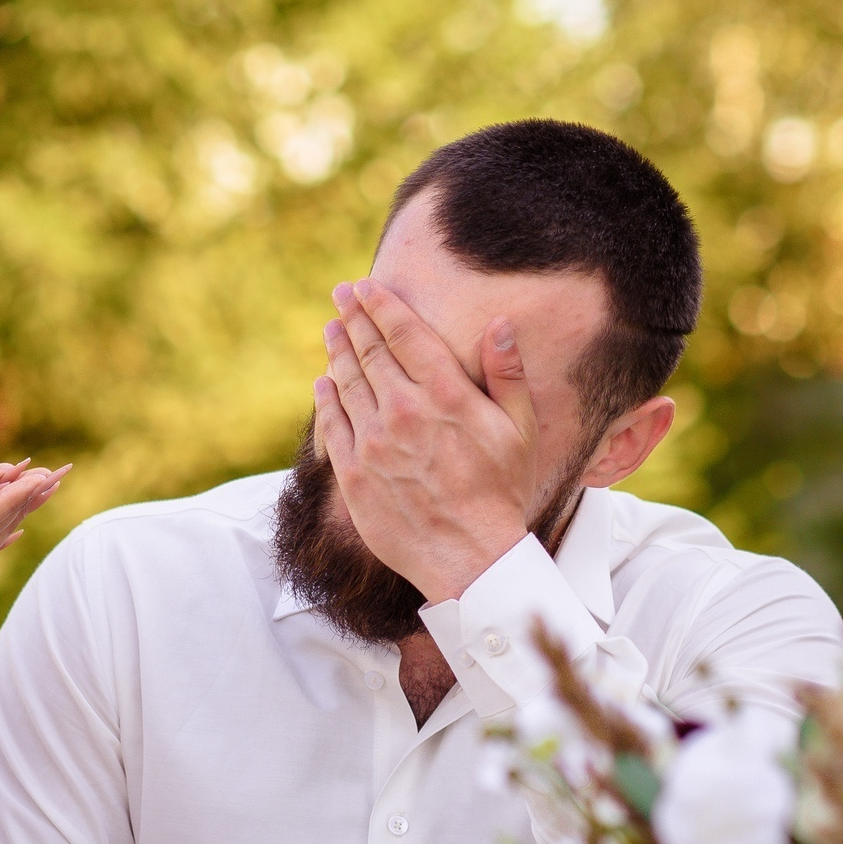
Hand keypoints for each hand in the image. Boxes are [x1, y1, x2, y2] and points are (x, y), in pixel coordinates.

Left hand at [314, 278, 538, 603]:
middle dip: (353, 319)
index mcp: (445, 395)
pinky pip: (333, 425)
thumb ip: (508, 373)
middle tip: (341, 296)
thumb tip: (500, 324)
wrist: (469, 556)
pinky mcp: (354, 474)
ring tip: (332, 330)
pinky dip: (326, 398)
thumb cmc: (501, 492)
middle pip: (370, 351)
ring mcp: (374, 442)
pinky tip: (323, 381)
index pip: (405, 334)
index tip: (366, 287)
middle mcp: (404, 411)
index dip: (382, 305)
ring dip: (337, 351)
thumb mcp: (519, 429)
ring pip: (347, 383)